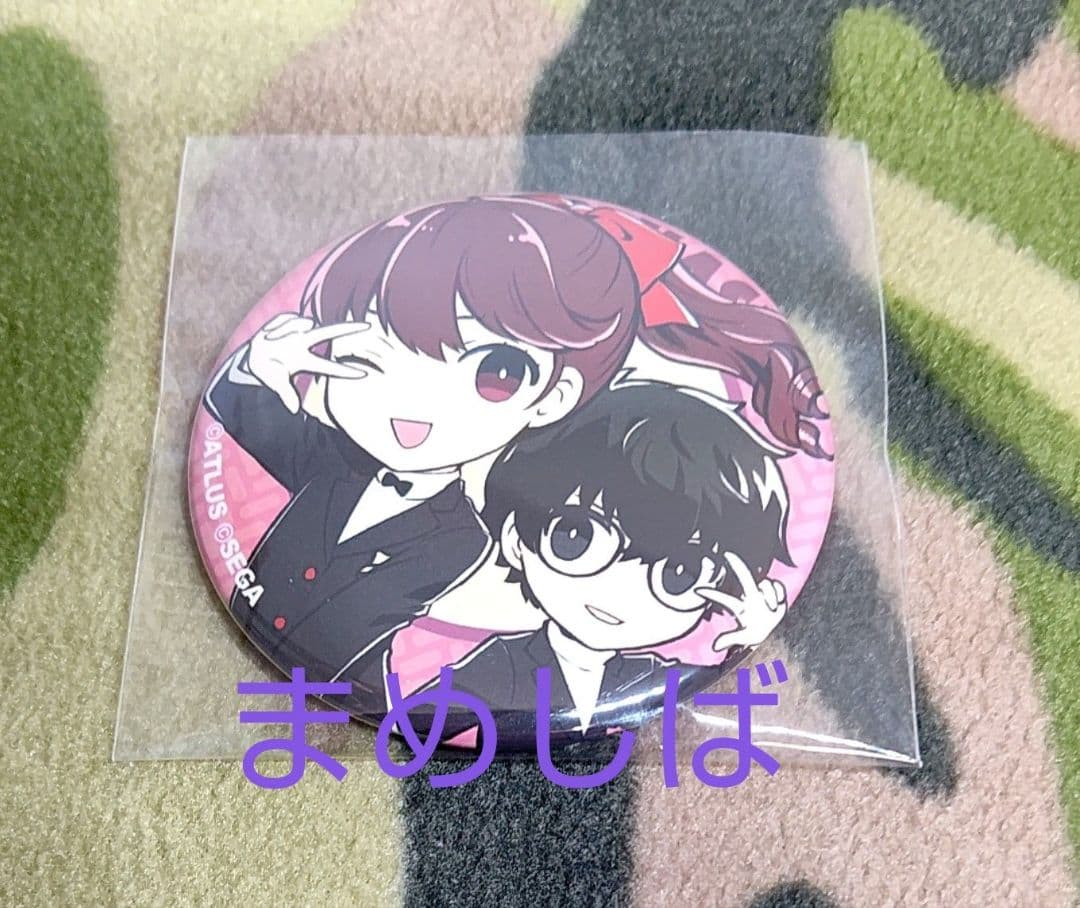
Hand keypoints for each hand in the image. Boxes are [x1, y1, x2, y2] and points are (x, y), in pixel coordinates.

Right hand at [246, 314, 368, 413]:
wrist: (250, 357)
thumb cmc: (267, 372)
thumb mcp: (275, 382)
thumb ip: (286, 393)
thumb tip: (294, 410)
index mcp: (305, 362)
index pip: (329, 367)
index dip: (345, 371)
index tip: (364, 374)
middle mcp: (305, 344)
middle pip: (330, 334)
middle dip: (348, 329)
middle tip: (368, 326)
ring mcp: (298, 331)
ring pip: (302, 323)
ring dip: (285, 331)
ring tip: (271, 340)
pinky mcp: (289, 320)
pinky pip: (288, 317)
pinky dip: (278, 325)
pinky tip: (270, 333)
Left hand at [695, 552, 787, 652]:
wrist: (779, 633)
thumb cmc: (758, 633)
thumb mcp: (745, 638)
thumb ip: (731, 639)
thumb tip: (715, 647)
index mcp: (740, 607)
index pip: (724, 598)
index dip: (711, 593)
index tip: (697, 590)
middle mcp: (751, 596)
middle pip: (744, 578)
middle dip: (737, 565)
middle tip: (729, 555)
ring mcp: (763, 592)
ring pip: (766, 585)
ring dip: (770, 596)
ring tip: (771, 609)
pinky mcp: (776, 591)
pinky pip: (778, 587)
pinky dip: (779, 595)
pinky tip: (777, 604)